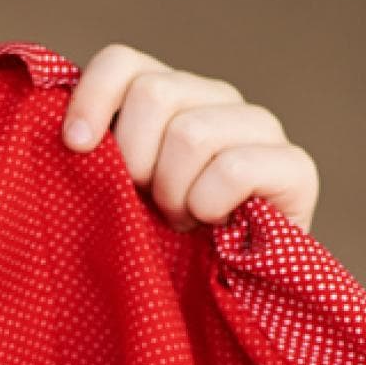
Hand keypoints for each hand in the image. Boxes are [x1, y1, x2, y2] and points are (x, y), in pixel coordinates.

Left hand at [60, 43, 319, 235]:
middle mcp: (216, 99)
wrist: (227, 301)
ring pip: (191, 134)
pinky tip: (214, 225)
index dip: (94, 99)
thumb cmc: (162, 252)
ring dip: (175, 194)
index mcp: (172, 97)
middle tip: (149, 204)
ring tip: (183, 221)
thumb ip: (99, 155)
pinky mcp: (294, 167)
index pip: (125, 63)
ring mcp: (260, 127)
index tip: (76, 147)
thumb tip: (70, 134)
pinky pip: (232, 168)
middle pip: (154, 95)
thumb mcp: (119, 198)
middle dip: (137, 163)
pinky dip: (210, 204)